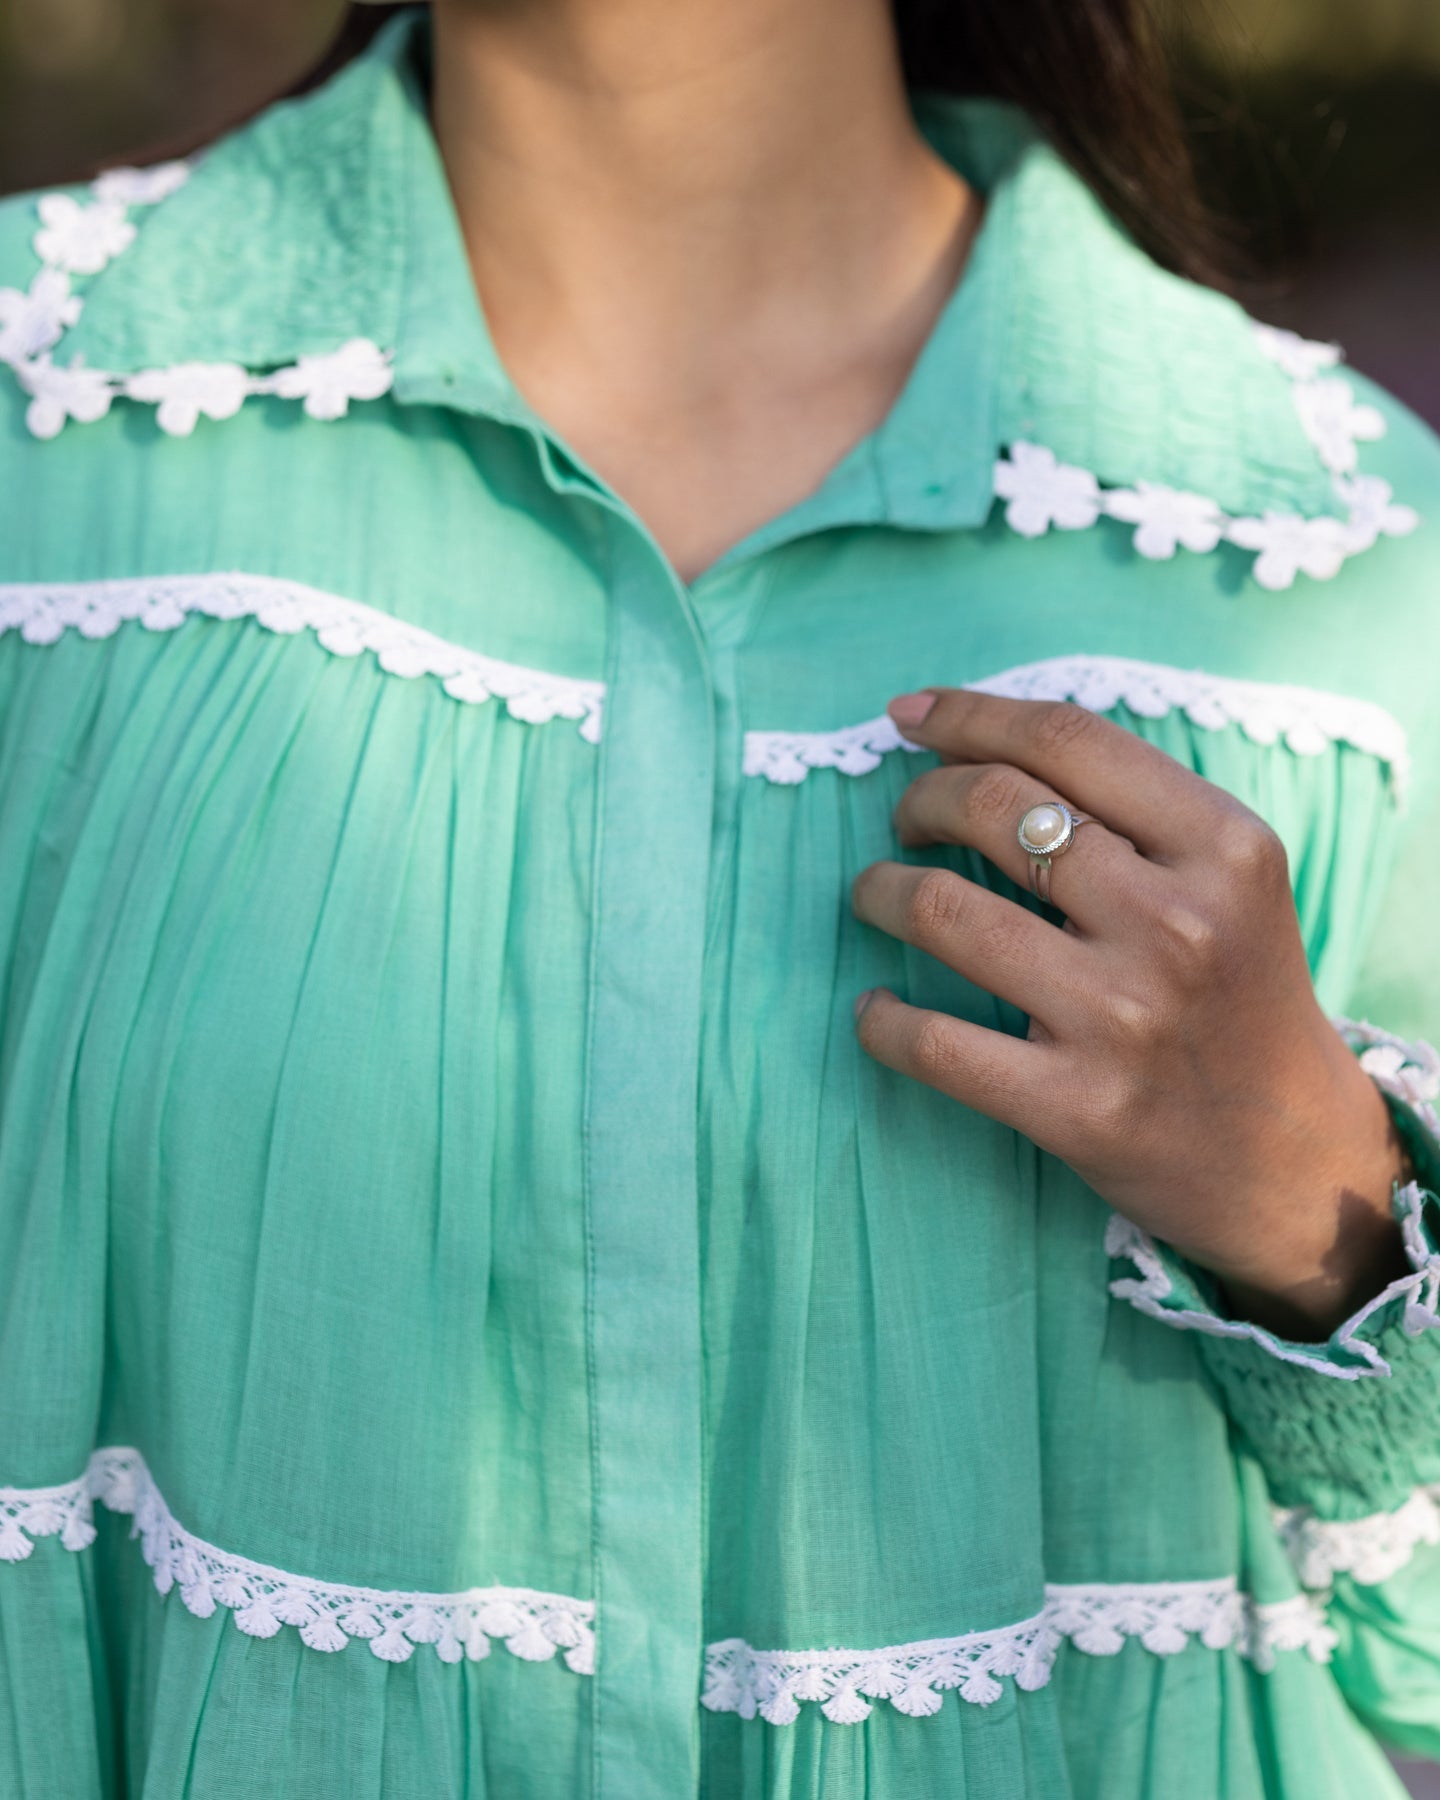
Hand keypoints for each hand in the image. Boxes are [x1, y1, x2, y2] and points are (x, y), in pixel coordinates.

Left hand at [851, 686, 1411, 1338]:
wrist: (1295, 1158)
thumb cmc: (1236, 995)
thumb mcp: (1227, 881)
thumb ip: (1130, 811)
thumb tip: (972, 740)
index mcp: (1224, 848)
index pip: (1066, 742)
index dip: (969, 716)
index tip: (910, 719)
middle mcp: (1178, 924)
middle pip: (993, 807)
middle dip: (921, 800)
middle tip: (906, 822)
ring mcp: (1125, 1017)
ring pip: (943, 911)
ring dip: (881, 891)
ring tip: (878, 896)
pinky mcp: (1077, 1107)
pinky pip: (931, 1042)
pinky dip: (879, 1018)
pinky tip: (876, 1007)